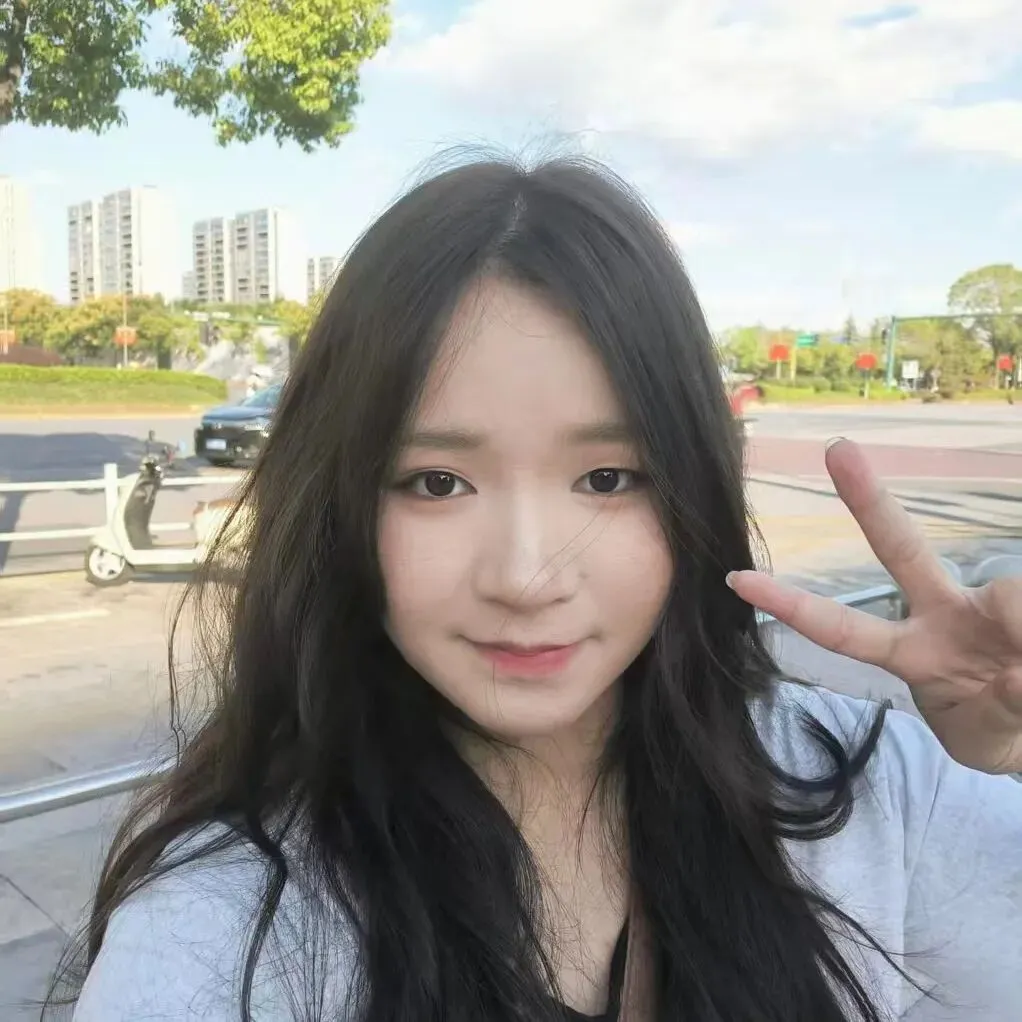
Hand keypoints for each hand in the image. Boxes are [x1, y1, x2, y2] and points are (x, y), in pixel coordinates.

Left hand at [728, 438, 1021, 774]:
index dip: (792, 606)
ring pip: (1012, 598)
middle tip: (836, 449)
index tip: (736, 579)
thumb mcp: (985, 736)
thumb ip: (996, 712)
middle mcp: (940, 614)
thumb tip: (1016, 673)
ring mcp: (988, 604)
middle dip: (868, 501)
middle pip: (900, 549)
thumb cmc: (994, 726)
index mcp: (910, 652)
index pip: (842, 630)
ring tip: (1018, 676)